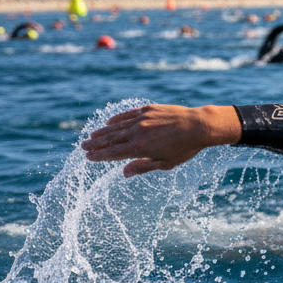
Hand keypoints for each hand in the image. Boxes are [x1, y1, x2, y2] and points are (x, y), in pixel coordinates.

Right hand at [80, 104, 240, 176]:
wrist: (199, 126)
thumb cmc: (185, 148)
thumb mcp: (166, 163)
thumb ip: (143, 167)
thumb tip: (123, 173)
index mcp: (141, 148)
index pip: (114, 153)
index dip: (100, 156)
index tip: (88, 158)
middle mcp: (138, 132)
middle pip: (111, 139)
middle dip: (95, 144)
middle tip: (83, 148)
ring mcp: (142, 119)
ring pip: (117, 126)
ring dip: (102, 132)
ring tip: (91, 136)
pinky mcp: (148, 109)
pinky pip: (128, 115)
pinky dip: (116, 119)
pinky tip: (108, 123)